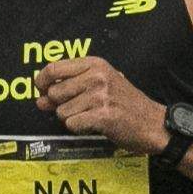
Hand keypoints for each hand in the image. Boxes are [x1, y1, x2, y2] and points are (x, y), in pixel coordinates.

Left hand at [32, 54, 165, 152]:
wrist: (153, 123)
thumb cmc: (125, 104)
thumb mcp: (99, 86)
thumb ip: (68, 90)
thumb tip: (40, 101)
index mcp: (95, 64)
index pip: (53, 68)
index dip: (42, 82)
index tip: (42, 92)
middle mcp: (97, 76)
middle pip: (55, 92)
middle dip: (60, 106)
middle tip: (79, 109)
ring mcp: (100, 95)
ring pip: (62, 112)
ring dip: (73, 119)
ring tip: (92, 116)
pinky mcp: (102, 115)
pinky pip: (73, 124)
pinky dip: (80, 129)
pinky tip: (95, 125)